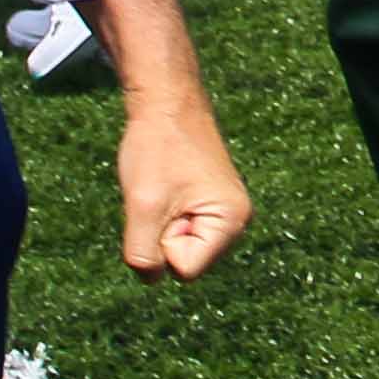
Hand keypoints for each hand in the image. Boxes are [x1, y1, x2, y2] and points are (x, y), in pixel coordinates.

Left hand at [113, 86, 250, 282]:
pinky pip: (175, 230)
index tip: (164, 203)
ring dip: (158, 224)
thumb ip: (143, 255)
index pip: (184, 270)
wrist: (164, 100)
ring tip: (162, 187)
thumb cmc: (157, 147)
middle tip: (161, 194)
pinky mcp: (207, 204)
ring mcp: (223, 213)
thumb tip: (150, 278)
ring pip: (175, 247)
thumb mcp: (143, 207)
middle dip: (160, 235)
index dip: (162, 242)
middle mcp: (236, 222)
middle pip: (183, 262)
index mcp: (232, 222)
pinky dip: (161, 213)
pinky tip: (165, 186)